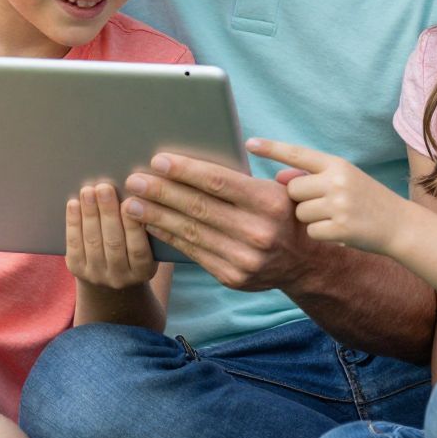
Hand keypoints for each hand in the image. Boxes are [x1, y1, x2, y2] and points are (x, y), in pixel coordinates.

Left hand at [64, 181, 158, 289]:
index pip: (138, 248)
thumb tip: (137, 195)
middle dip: (108, 213)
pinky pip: (74, 244)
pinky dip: (73, 222)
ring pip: (92, 241)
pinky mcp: (77, 269)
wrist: (109, 278)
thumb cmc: (132, 248)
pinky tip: (73, 204)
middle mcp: (120, 277)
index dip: (132, 225)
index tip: (129, 201)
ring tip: (88, 191)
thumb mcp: (147, 244)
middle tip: (104, 188)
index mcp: (143, 271)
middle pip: (113, 243)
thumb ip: (144, 226)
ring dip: (89, 213)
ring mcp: (96, 275)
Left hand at [121, 151, 315, 291]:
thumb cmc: (284, 213)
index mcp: (269, 202)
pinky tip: (150, 224)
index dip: (186, 171)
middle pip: (199, 207)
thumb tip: (196, 163)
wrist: (305, 262)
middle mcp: (257, 232)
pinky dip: (169, 237)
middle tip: (134, 180)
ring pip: (191, 232)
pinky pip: (193, 253)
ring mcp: (244, 258)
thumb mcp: (279, 189)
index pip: (219, 182)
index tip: (158, 160)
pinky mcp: (232, 277)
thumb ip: (244, 178)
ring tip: (131, 202)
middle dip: (162, 192)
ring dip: (157, 216)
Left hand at [254, 137, 414, 256]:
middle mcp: (338, 180)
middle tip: (324, 204)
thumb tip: (278, 178)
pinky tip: (339, 231)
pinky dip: (321, 234)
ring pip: (300, 212)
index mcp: (336, 164)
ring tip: (334, 217)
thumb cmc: (365, 200)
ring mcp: (340, 204)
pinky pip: (311, 231)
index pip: (297, 153)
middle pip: (293, 189)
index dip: (271, 148)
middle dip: (301, 199)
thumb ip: (310, 175)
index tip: (249, 144)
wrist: (399, 224)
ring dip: (311, 218)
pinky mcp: (342, 228)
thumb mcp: (342, 179)